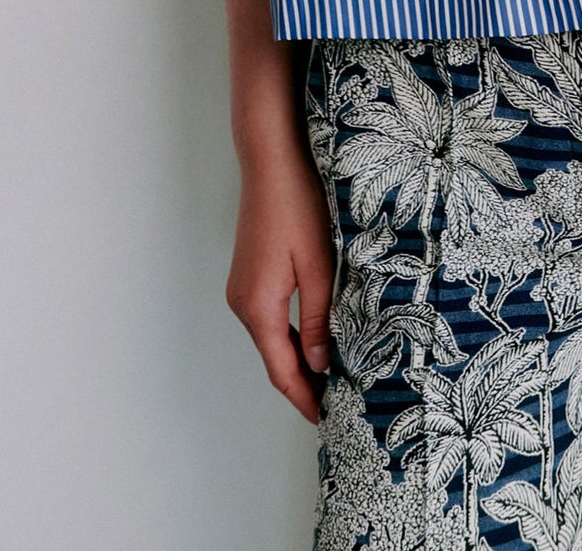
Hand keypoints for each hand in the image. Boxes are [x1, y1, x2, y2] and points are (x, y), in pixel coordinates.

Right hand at [224, 142, 336, 422]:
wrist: (270, 161)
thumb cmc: (297, 205)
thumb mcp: (319, 264)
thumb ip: (320, 318)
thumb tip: (321, 365)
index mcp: (258, 306)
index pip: (281, 371)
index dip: (303, 398)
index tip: (326, 420)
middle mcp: (243, 303)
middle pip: (274, 358)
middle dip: (303, 384)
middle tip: (338, 403)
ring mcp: (243, 288)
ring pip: (272, 338)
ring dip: (298, 359)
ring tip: (333, 377)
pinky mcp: (250, 274)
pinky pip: (270, 317)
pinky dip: (291, 336)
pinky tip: (314, 338)